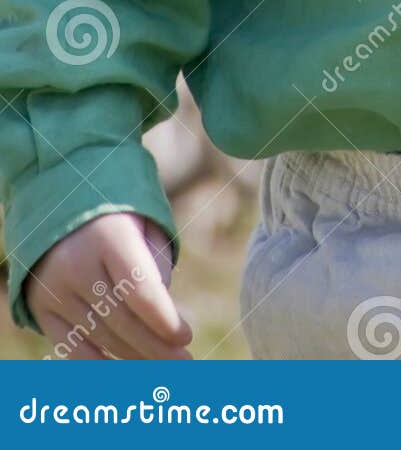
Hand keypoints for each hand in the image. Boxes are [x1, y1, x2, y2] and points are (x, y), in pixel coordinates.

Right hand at [25, 212, 193, 359]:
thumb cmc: (117, 212)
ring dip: (134, 357)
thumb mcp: (145, 219)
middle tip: (185, 361)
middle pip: (122, 320)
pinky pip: (71, 348)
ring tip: (163, 366)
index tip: (186, 336)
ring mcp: (54, 289)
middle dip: (157, 346)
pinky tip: (125, 373)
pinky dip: (99, 364)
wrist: (60, 201)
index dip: (164, 320)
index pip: (139, 291)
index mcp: (108, 236)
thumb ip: (157, 259)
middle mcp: (76, 264)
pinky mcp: (40, 307)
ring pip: (100, 336)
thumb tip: (162, 305)